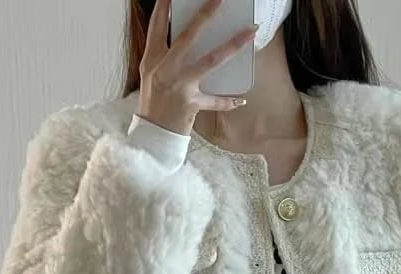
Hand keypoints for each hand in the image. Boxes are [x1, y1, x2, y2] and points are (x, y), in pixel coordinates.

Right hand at [138, 0, 257, 135]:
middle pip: (188, 36)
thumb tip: (186, 38)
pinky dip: (228, 101)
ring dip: (232, 46)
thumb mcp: (152, 74)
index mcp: (153, 59)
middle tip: (220, 0)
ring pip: (210, 61)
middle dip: (206, 15)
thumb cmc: (154, 102)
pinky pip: (215, 101)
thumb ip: (164, 55)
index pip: (157, 25)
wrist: (152, 134)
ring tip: (248, 33)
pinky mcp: (190, 104)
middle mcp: (166, 68)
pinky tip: (241, 100)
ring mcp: (179, 85)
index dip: (164, 7)